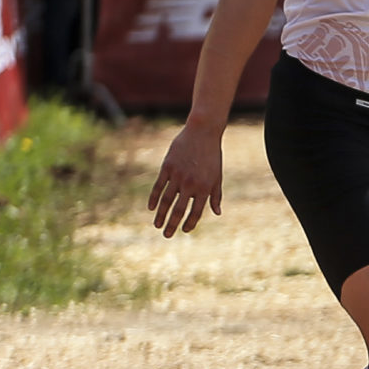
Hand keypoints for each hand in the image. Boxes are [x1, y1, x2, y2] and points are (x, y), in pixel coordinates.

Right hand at [148, 122, 223, 237]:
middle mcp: (191, 184)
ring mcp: (178, 176)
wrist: (203, 133)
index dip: (190, 223)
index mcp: (205, 187)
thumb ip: (216, 195)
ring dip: (160, 215)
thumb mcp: (217, 176)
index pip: (196, 211)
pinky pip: (159, 186)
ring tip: (156, 225)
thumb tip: (217, 213)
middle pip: (179, 209)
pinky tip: (151, 208)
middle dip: (172, 224)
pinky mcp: (167, 167)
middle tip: (166, 236)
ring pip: (167, 200)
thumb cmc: (212, 156)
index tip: (185, 231)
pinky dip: (154, 198)